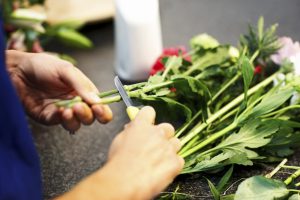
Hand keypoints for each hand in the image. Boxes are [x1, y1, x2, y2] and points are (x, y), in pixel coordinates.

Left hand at [6, 50, 112, 131]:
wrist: (17, 70)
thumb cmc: (43, 65)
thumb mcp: (66, 70)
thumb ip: (82, 85)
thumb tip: (98, 100)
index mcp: (84, 91)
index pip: (100, 106)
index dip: (103, 111)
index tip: (99, 108)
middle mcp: (75, 103)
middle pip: (90, 118)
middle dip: (88, 115)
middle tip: (80, 106)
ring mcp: (62, 112)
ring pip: (76, 124)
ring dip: (75, 120)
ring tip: (68, 110)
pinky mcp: (48, 117)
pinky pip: (58, 123)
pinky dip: (61, 119)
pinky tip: (59, 111)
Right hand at [56, 106, 183, 199]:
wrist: (125, 182)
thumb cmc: (118, 163)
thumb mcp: (119, 141)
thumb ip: (130, 131)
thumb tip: (133, 128)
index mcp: (141, 125)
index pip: (149, 111)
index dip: (148, 118)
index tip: (147, 125)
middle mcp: (157, 133)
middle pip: (168, 127)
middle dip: (163, 135)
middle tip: (155, 146)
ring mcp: (168, 147)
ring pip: (176, 143)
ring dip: (169, 149)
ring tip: (159, 161)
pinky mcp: (176, 162)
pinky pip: (179, 160)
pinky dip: (173, 165)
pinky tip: (162, 171)